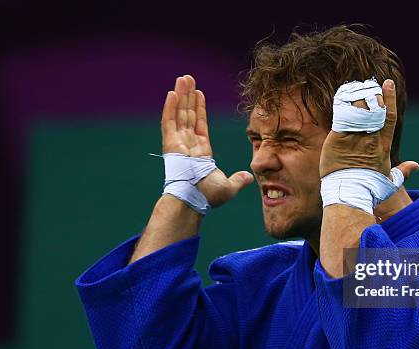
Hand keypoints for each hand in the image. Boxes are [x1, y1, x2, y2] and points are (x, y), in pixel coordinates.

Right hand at [161, 75, 252, 206]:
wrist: (195, 199)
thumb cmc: (209, 196)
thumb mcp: (229, 187)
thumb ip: (239, 180)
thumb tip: (249, 178)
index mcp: (201, 152)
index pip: (199, 124)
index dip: (199, 108)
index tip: (200, 93)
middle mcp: (188, 145)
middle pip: (188, 114)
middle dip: (189, 96)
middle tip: (188, 79)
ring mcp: (178, 143)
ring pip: (179, 113)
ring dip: (181, 96)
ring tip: (183, 79)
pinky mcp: (170, 143)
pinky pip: (169, 122)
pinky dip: (170, 107)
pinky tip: (172, 93)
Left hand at [319, 79, 418, 179]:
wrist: (351, 194)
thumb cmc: (370, 189)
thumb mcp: (390, 181)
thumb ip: (402, 171)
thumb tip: (416, 166)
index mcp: (383, 144)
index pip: (389, 115)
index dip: (389, 98)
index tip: (387, 84)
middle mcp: (370, 137)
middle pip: (373, 108)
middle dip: (372, 94)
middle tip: (368, 86)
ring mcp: (354, 136)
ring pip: (357, 108)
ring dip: (356, 97)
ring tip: (354, 90)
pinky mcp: (338, 138)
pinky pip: (341, 116)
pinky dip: (342, 105)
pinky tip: (341, 98)